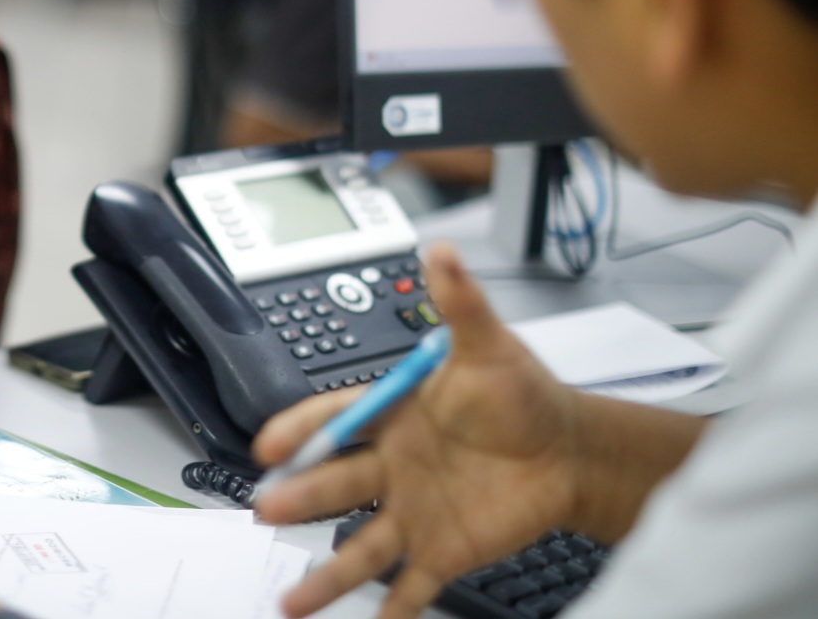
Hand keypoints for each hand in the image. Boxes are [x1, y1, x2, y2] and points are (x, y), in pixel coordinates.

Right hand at [252, 244, 579, 618]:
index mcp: (391, 415)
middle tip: (266, 508)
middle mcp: (391, 467)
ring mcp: (413, 512)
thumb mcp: (489, 344)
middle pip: (336, 483)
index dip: (301, 431)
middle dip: (300, 497)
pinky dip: (392, 611)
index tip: (269, 444)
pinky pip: (412, 586)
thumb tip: (443, 253)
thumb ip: (460, 303)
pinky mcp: (443, 550)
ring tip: (291, 600)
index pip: (335, 420)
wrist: (569, 452)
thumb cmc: (523, 395)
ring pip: (359, 546)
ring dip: (325, 573)